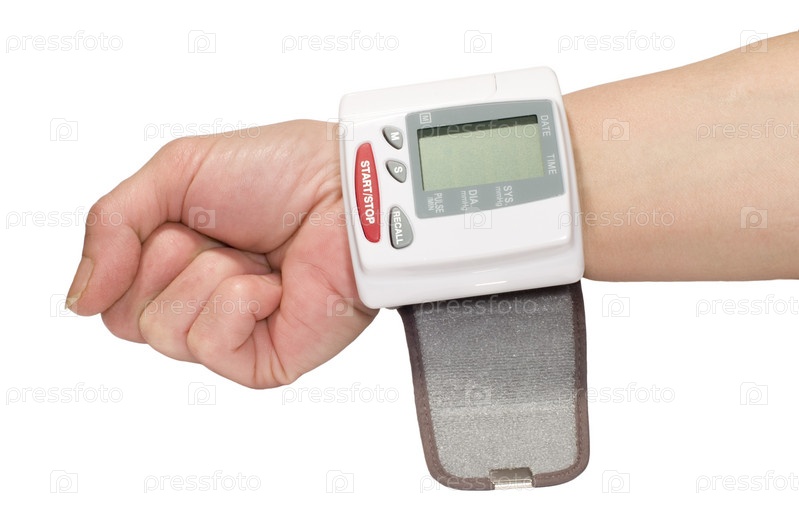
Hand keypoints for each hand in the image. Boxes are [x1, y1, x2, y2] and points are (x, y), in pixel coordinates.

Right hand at [66, 120, 376, 387]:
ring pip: (164, 332)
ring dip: (208, 276)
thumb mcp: (172, 174)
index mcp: (178, 262)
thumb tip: (77, 301)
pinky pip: (210, 347)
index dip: (130, 254)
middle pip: (128, 319)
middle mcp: (201, 303)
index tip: (177, 222)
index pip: (111, 293)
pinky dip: (236, 302)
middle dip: (168, 260)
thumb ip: (109, 227)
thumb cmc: (279, 172)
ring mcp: (233, 335)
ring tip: (255, 258)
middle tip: (222, 235)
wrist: (348, 189)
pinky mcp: (263, 361)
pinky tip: (273, 286)